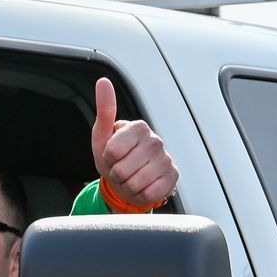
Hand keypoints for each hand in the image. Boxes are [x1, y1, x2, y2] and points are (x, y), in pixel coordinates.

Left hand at [91, 77, 178, 209]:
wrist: (130, 180)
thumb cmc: (116, 157)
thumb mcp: (103, 136)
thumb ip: (105, 110)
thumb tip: (103, 82)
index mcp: (139, 127)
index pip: (112, 151)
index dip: (107, 159)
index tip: (113, 155)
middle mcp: (155, 140)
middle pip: (121, 170)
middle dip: (117, 174)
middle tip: (122, 168)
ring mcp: (166, 159)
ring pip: (135, 183)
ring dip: (128, 185)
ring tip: (131, 176)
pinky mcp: (172, 177)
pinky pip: (149, 193)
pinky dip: (141, 194)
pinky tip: (144, 184)